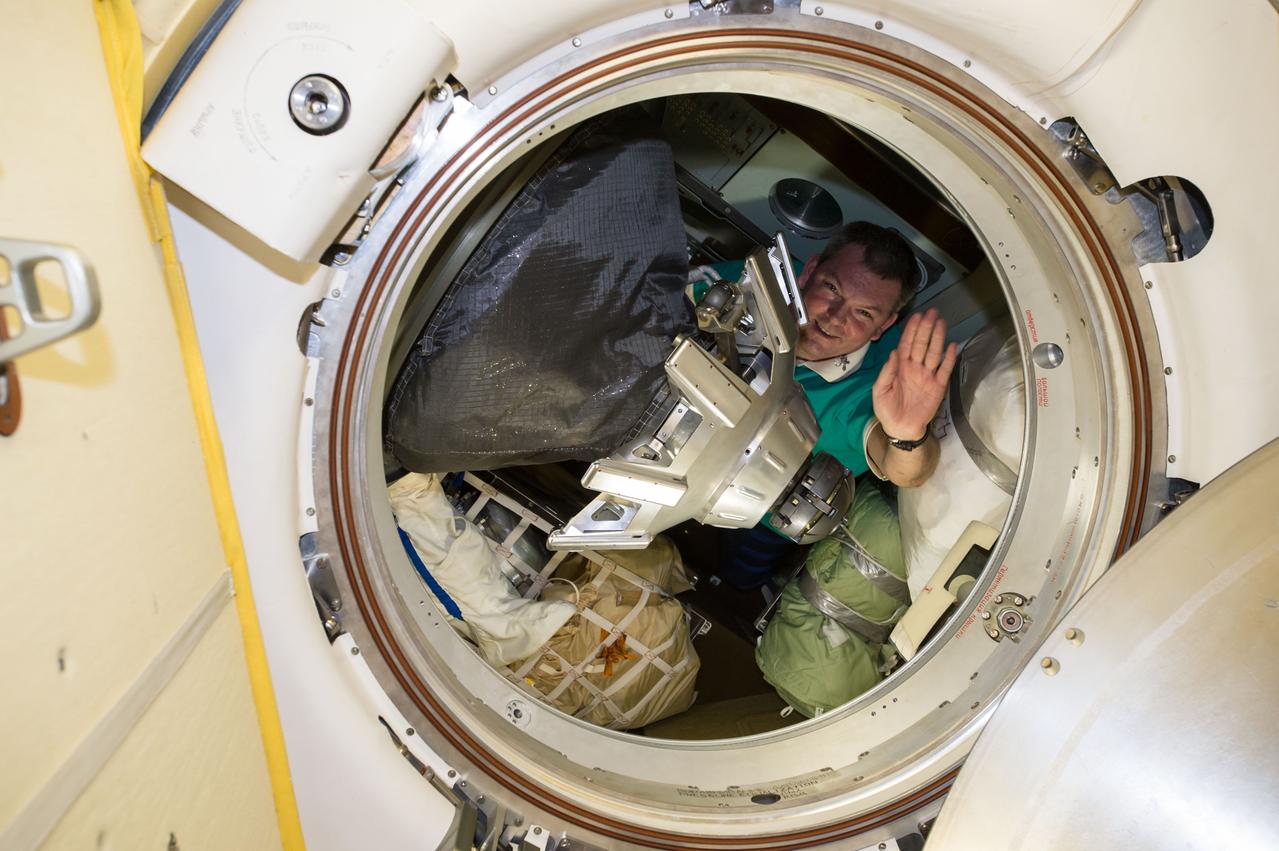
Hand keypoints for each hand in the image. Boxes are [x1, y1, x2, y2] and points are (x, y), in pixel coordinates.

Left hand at [872, 308, 957, 440]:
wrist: (901, 429)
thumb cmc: (887, 409)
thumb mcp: (879, 391)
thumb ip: (886, 372)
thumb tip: (893, 353)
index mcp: (900, 367)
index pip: (907, 344)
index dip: (911, 330)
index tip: (916, 316)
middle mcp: (915, 367)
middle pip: (922, 344)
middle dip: (926, 328)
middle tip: (932, 312)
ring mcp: (927, 376)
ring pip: (934, 353)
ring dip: (937, 338)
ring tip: (941, 322)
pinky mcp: (938, 386)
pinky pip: (945, 370)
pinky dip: (949, 358)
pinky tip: (952, 346)